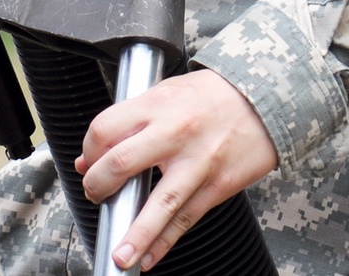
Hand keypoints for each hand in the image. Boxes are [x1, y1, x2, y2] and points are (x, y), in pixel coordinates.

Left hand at [76, 68, 277, 269]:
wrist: (262, 99)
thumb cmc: (211, 94)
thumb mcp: (166, 92)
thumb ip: (132, 119)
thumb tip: (94, 155)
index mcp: (156, 105)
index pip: (105, 129)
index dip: (88, 150)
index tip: (87, 163)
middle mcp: (173, 133)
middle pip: (122, 163)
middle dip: (99, 187)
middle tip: (94, 196)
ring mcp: (197, 162)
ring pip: (159, 204)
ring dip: (136, 234)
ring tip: (120, 256)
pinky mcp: (217, 185)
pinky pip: (186, 218)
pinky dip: (165, 241)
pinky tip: (150, 256)